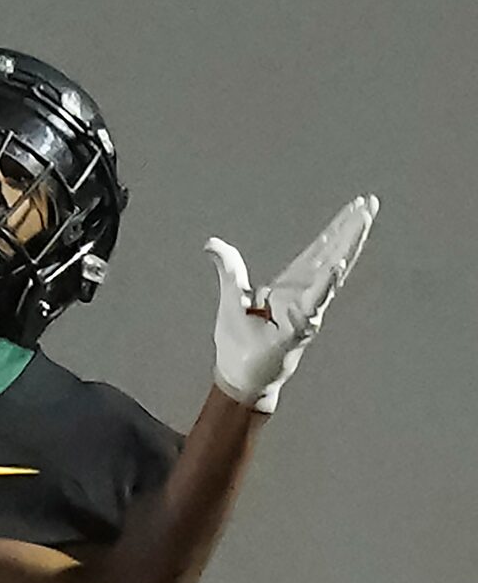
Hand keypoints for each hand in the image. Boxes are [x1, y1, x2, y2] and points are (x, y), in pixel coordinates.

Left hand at [205, 196, 378, 412]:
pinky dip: (323, 287)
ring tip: (362, 223)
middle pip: (331, 255)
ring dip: (346, 249)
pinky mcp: (296, 330)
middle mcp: (303, 296)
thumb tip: (212, 243)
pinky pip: (312, 305)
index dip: (336, 228)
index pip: (318, 251)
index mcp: (291, 286)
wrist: (240, 379)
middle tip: (370, 203)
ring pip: (329, 275)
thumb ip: (229, 269)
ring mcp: (304, 312)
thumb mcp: (231, 297)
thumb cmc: (240, 344)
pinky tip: (335, 269)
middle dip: (351, 230)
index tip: (355, 206)